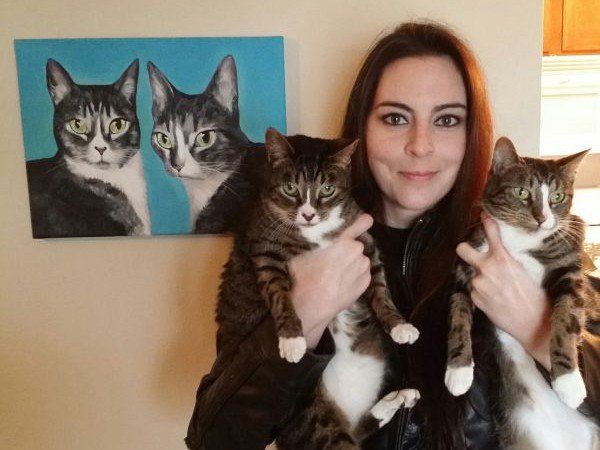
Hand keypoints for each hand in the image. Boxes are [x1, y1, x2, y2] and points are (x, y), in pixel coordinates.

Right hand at [289, 214, 373, 347]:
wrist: (310, 307)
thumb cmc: (302, 278)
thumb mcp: (302, 253)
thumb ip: (314, 243)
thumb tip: (312, 238)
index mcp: (342, 243)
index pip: (357, 227)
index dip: (362, 222)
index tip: (368, 219)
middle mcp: (357, 254)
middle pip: (355, 247)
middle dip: (347, 251)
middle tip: (331, 262)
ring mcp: (363, 270)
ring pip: (359, 261)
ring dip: (352, 264)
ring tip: (335, 275)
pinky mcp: (365, 285)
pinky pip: (362, 274)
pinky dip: (355, 276)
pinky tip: (340, 283)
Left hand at [456, 213, 551, 368]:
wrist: (533, 323)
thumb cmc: (534, 297)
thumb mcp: (523, 272)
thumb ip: (505, 262)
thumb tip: (496, 256)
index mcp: (503, 259)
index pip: (491, 234)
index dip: (486, 222)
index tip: (482, 214)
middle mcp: (486, 268)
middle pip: (462, 250)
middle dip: (464, 249)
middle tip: (470, 252)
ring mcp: (478, 284)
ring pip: (473, 275)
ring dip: (481, 280)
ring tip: (498, 291)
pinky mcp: (474, 298)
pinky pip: (475, 291)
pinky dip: (482, 294)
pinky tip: (495, 301)